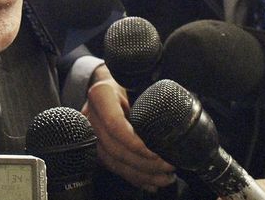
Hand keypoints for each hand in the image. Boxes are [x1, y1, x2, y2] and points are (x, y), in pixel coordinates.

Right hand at [83, 64, 175, 191]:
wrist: (104, 85)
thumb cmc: (124, 82)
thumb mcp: (134, 82)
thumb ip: (148, 95)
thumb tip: (175, 111)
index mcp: (100, 95)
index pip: (115, 125)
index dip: (135, 144)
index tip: (156, 153)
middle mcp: (90, 116)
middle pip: (115, 149)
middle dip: (144, 164)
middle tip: (168, 167)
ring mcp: (89, 133)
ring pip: (113, 162)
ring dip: (140, 175)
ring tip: (164, 179)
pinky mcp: (94, 147)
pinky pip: (113, 167)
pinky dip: (132, 177)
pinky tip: (149, 183)